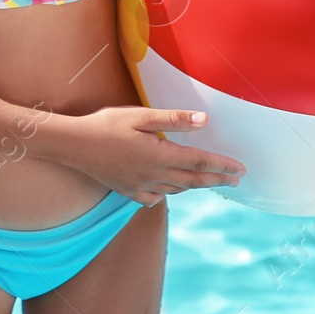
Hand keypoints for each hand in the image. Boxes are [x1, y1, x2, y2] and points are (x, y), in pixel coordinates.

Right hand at [45, 107, 244, 206]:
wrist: (73, 145)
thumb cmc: (105, 125)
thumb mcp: (140, 116)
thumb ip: (174, 120)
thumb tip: (204, 121)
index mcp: (160, 156)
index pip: (199, 162)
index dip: (223, 165)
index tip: (241, 169)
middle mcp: (154, 175)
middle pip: (193, 181)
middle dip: (217, 180)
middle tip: (236, 180)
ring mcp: (140, 186)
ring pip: (176, 189)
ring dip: (196, 186)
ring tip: (209, 182)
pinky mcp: (127, 190)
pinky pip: (155, 197)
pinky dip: (168, 194)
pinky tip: (168, 190)